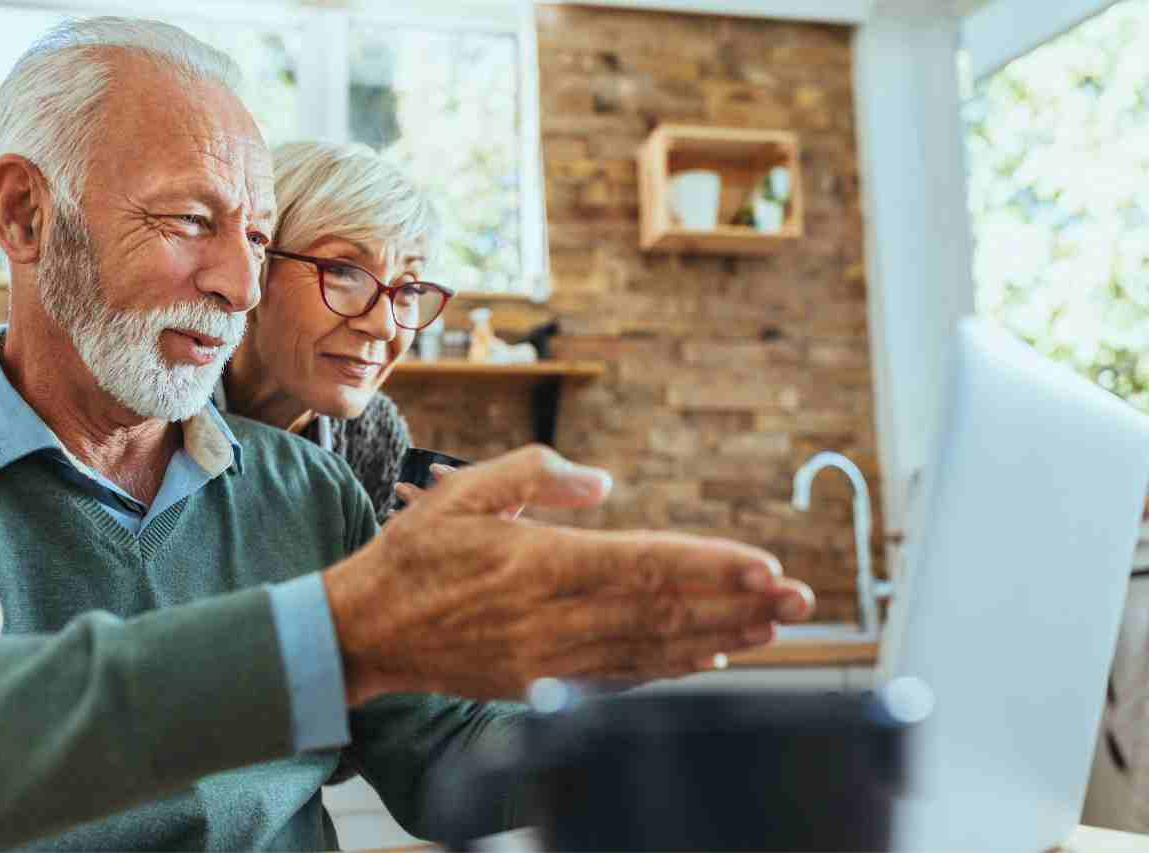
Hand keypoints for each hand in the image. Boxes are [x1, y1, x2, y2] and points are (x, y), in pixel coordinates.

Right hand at [324, 445, 813, 704]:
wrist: (366, 629)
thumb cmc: (415, 555)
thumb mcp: (467, 492)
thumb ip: (537, 476)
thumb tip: (603, 481)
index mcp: (543, 563)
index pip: (647, 566)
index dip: (711, 568)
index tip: (765, 566)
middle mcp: (558, 616)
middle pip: (665, 612)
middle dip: (737, 604)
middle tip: (798, 598)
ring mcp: (553, 658)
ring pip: (652, 649)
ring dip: (718, 637)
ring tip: (772, 627)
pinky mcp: (543, 683)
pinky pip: (620, 675)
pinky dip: (669, 668)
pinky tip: (707, 660)